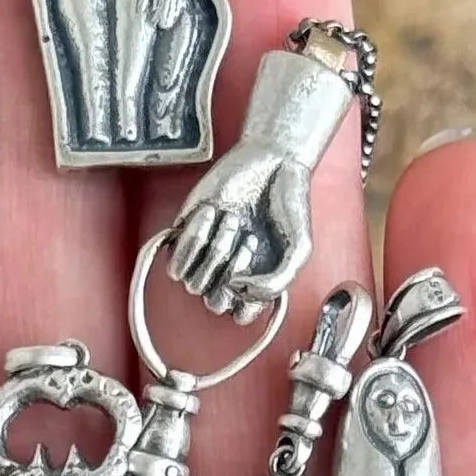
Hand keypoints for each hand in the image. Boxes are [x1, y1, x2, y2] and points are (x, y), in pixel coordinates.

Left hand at [166, 130, 316, 316]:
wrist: (272, 160)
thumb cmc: (288, 205)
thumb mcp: (299, 251)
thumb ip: (277, 283)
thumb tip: (238, 290)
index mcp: (254, 283)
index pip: (239, 315)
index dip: (245, 302)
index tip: (256, 275)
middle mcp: (227, 273)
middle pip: (213, 303)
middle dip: (231, 272)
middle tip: (250, 240)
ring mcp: (205, 255)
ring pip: (192, 283)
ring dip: (215, 251)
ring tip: (234, 221)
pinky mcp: (185, 233)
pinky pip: (176, 257)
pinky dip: (194, 236)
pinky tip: (212, 212)